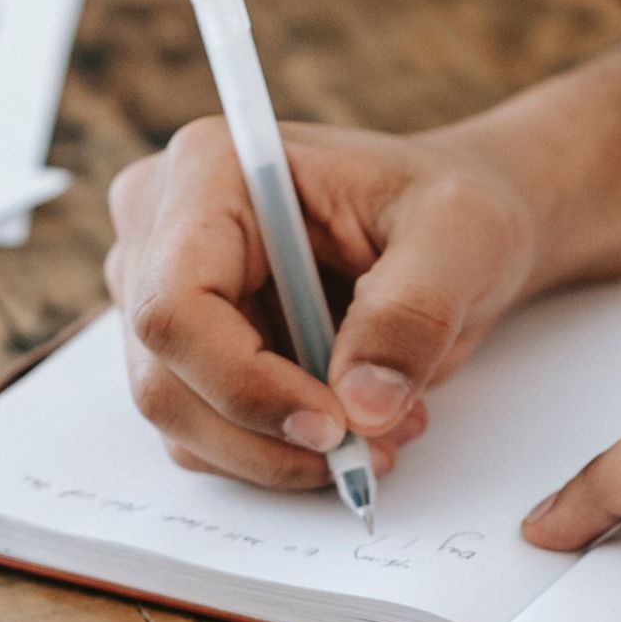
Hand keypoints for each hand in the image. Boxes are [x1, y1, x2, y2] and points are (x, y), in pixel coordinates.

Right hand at [105, 121, 541, 487]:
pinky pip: (203, 432)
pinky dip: (275, 451)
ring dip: (279, 452)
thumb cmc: (448, 208)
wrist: (449, 231)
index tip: (334, 425)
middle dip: (268, 435)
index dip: (244, 384)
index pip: (176, 306)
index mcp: (211, 169)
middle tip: (369, 448)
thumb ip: (413, 312)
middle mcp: (161, 226)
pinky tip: (351, 424)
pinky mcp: (185, 348)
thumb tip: (361, 405)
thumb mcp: (460, 237)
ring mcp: (160, 290)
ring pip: (179, 419)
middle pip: (164, 377)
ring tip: (382, 429)